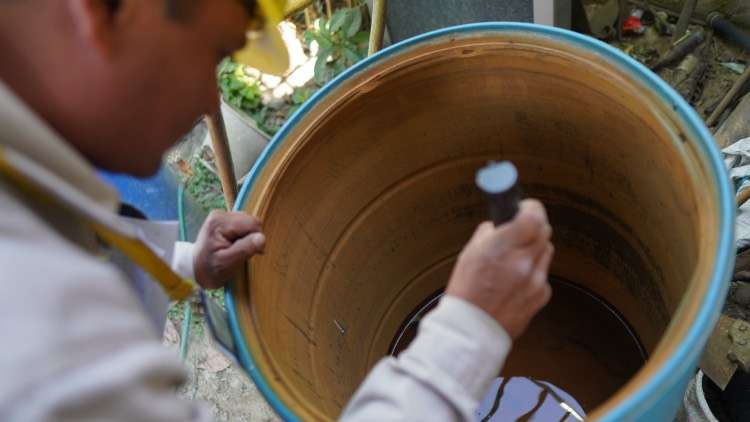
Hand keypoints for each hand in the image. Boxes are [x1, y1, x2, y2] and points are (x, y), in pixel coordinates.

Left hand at [193, 210, 264, 289]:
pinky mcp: (224, 218)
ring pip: (249, 222)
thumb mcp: (227, 264)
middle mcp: (220, 214)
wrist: (194, 268)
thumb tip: (262, 238)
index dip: (255, 240)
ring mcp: (221, 215)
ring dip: (247, 237)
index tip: (247, 254)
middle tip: (239, 252)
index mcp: (220, 222)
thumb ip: (245, 249)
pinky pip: (244, 224)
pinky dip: (243, 235)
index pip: (252, 224)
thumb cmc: (210, 269)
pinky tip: (234, 244)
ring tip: (235, 249)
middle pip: (251, 221)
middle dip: (250, 238)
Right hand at [445, 199, 553, 338]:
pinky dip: (533, 273)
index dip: (530, 209)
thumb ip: (489, 234)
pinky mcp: (542, 295)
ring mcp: (536, 280)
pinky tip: (515, 283)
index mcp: (504, 247)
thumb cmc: (466, 292)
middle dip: (532, 228)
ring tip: (515, 261)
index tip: (523, 209)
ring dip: (534, 250)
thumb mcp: (470, 253)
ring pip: (546, 251)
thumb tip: (499, 225)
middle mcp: (524, 261)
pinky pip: (543, 274)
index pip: (534, 214)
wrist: (472, 330)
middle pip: (544, 230)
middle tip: (519, 233)